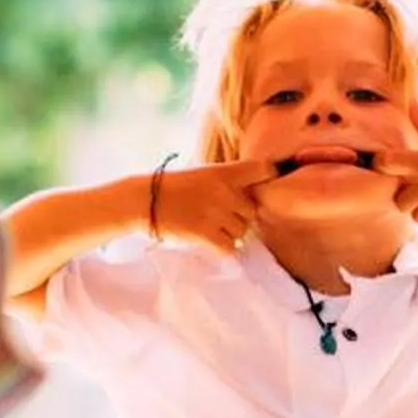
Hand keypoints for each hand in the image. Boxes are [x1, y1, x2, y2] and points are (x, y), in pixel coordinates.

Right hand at [152, 159, 276, 250]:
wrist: (142, 200)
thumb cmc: (173, 188)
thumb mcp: (202, 175)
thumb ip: (228, 183)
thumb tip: (254, 202)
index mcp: (222, 172)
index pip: (263, 169)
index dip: (274, 175)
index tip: (274, 182)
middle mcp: (223, 190)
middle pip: (252, 211)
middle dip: (241, 218)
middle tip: (222, 218)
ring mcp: (214, 212)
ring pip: (242, 231)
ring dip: (230, 234)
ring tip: (211, 229)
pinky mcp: (204, 232)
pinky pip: (230, 247)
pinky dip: (223, 248)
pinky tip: (210, 241)